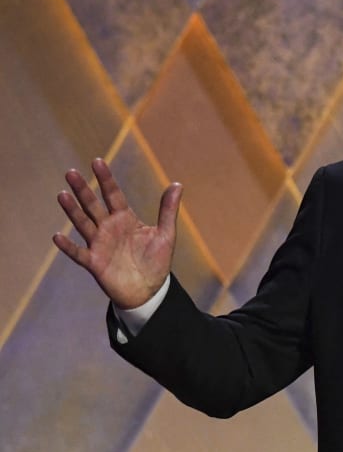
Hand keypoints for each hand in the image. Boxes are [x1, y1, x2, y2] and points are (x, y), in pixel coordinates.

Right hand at [54, 158, 182, 308]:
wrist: (149, 290)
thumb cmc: (156, 261)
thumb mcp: (166, 234)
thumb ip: (168, 210)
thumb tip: (177, 184)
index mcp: (125, 219)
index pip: (113, 195)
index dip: (105, 179)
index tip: (97, 161)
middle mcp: (108, 228)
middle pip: (93, 205)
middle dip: (82, 190)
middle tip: (70, 173)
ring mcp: (99, 244)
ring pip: (83, 224)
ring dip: (72, 211)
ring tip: (62, 195)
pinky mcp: (94, 263)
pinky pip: (78, 253)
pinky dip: (68, 246)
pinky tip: (56, 236)